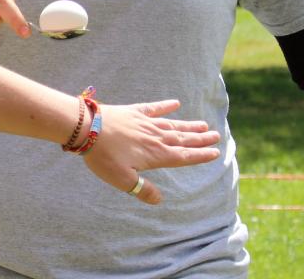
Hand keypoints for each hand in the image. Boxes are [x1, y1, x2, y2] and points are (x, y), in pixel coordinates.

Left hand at [82, 99, 221, 204]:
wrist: (86, 128)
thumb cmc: (103, 156)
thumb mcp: (122, 180)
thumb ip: (142, 189)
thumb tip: (159, 200)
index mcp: (155, 155)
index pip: (183, 156)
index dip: (200, 155)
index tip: (215, 152)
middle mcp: (155, 137)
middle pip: (182, 138)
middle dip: (200, 139)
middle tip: (216, 136)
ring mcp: (144, 122)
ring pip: (172, 124)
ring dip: (188, 125)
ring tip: (203, 124)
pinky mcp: (132, 112)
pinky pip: (153, 108)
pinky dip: (165, 106)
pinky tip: (175, 103)